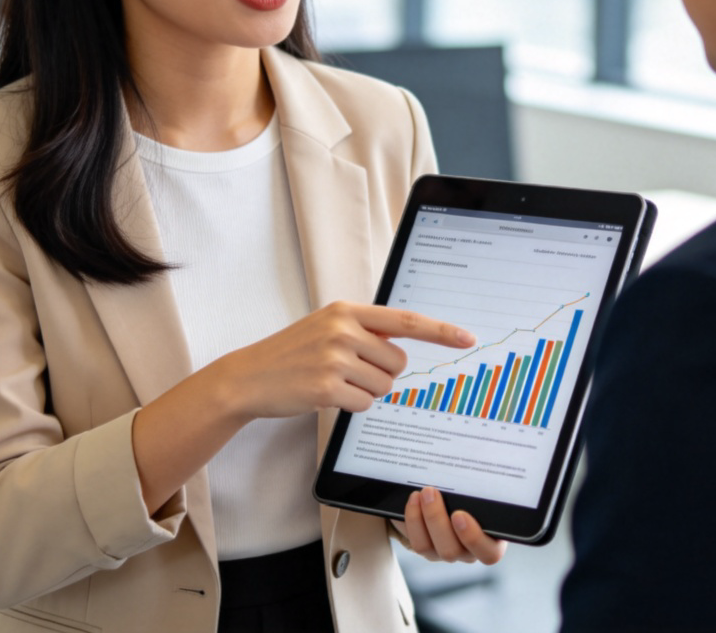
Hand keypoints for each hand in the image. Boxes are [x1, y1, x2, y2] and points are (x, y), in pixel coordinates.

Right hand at [212, 302, 476, 420]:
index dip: (440, 331)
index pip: (406, 320)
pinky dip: (351, 405)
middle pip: (398, 362)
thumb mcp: (326, 327)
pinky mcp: (327, 387)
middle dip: (382, 374)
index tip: (466, 338)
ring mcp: (335, 358)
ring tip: (334, 381)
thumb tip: (401, 348)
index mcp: (346, 310)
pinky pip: (365, 403)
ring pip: (384, 386)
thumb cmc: (291, 353)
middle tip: (350, 372)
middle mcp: (343, 329)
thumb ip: (363, 331)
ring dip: (365, 391)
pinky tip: (326, 395)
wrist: (248, 376)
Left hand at [395, 486, 506, 563]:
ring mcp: (446, 551)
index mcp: (490, 539)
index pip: (490, 553)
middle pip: (454, 550)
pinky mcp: (427, 549)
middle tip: (431, 492)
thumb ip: (482, 482)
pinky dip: (413, 520)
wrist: (448, 495)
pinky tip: (414, 499)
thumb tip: (480, 456)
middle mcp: (469, 551)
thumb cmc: (471, 489)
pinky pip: (418, 542)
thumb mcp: (479, 487)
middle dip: (438, 520)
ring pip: (432, 548)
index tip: (459, 514)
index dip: (474, 538)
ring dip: (424, 517)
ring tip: (421, 492)